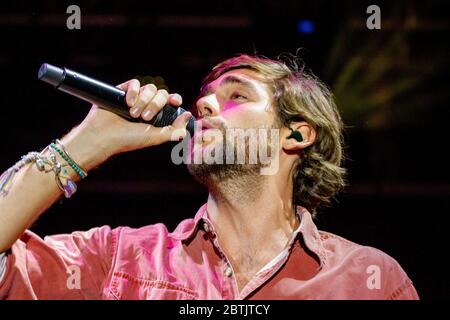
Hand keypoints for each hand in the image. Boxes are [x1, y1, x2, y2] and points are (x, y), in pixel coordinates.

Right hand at [62, 79, 191, 170]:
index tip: (174, 101)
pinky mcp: (122, 91)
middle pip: (161, 93)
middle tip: (144, 117)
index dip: (175, 99)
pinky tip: (127, 102)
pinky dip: (133, 92)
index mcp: (158, 116)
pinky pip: (135, 83)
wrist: (104, 136)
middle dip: (155, 105)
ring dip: (143, 101)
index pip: (171, 101)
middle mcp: (147, 105)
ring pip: (149, 88)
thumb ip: (174, 130)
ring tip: (132, 113)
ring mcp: (135, 98)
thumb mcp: (155, 137)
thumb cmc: (129, 140)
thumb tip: (188, 115)